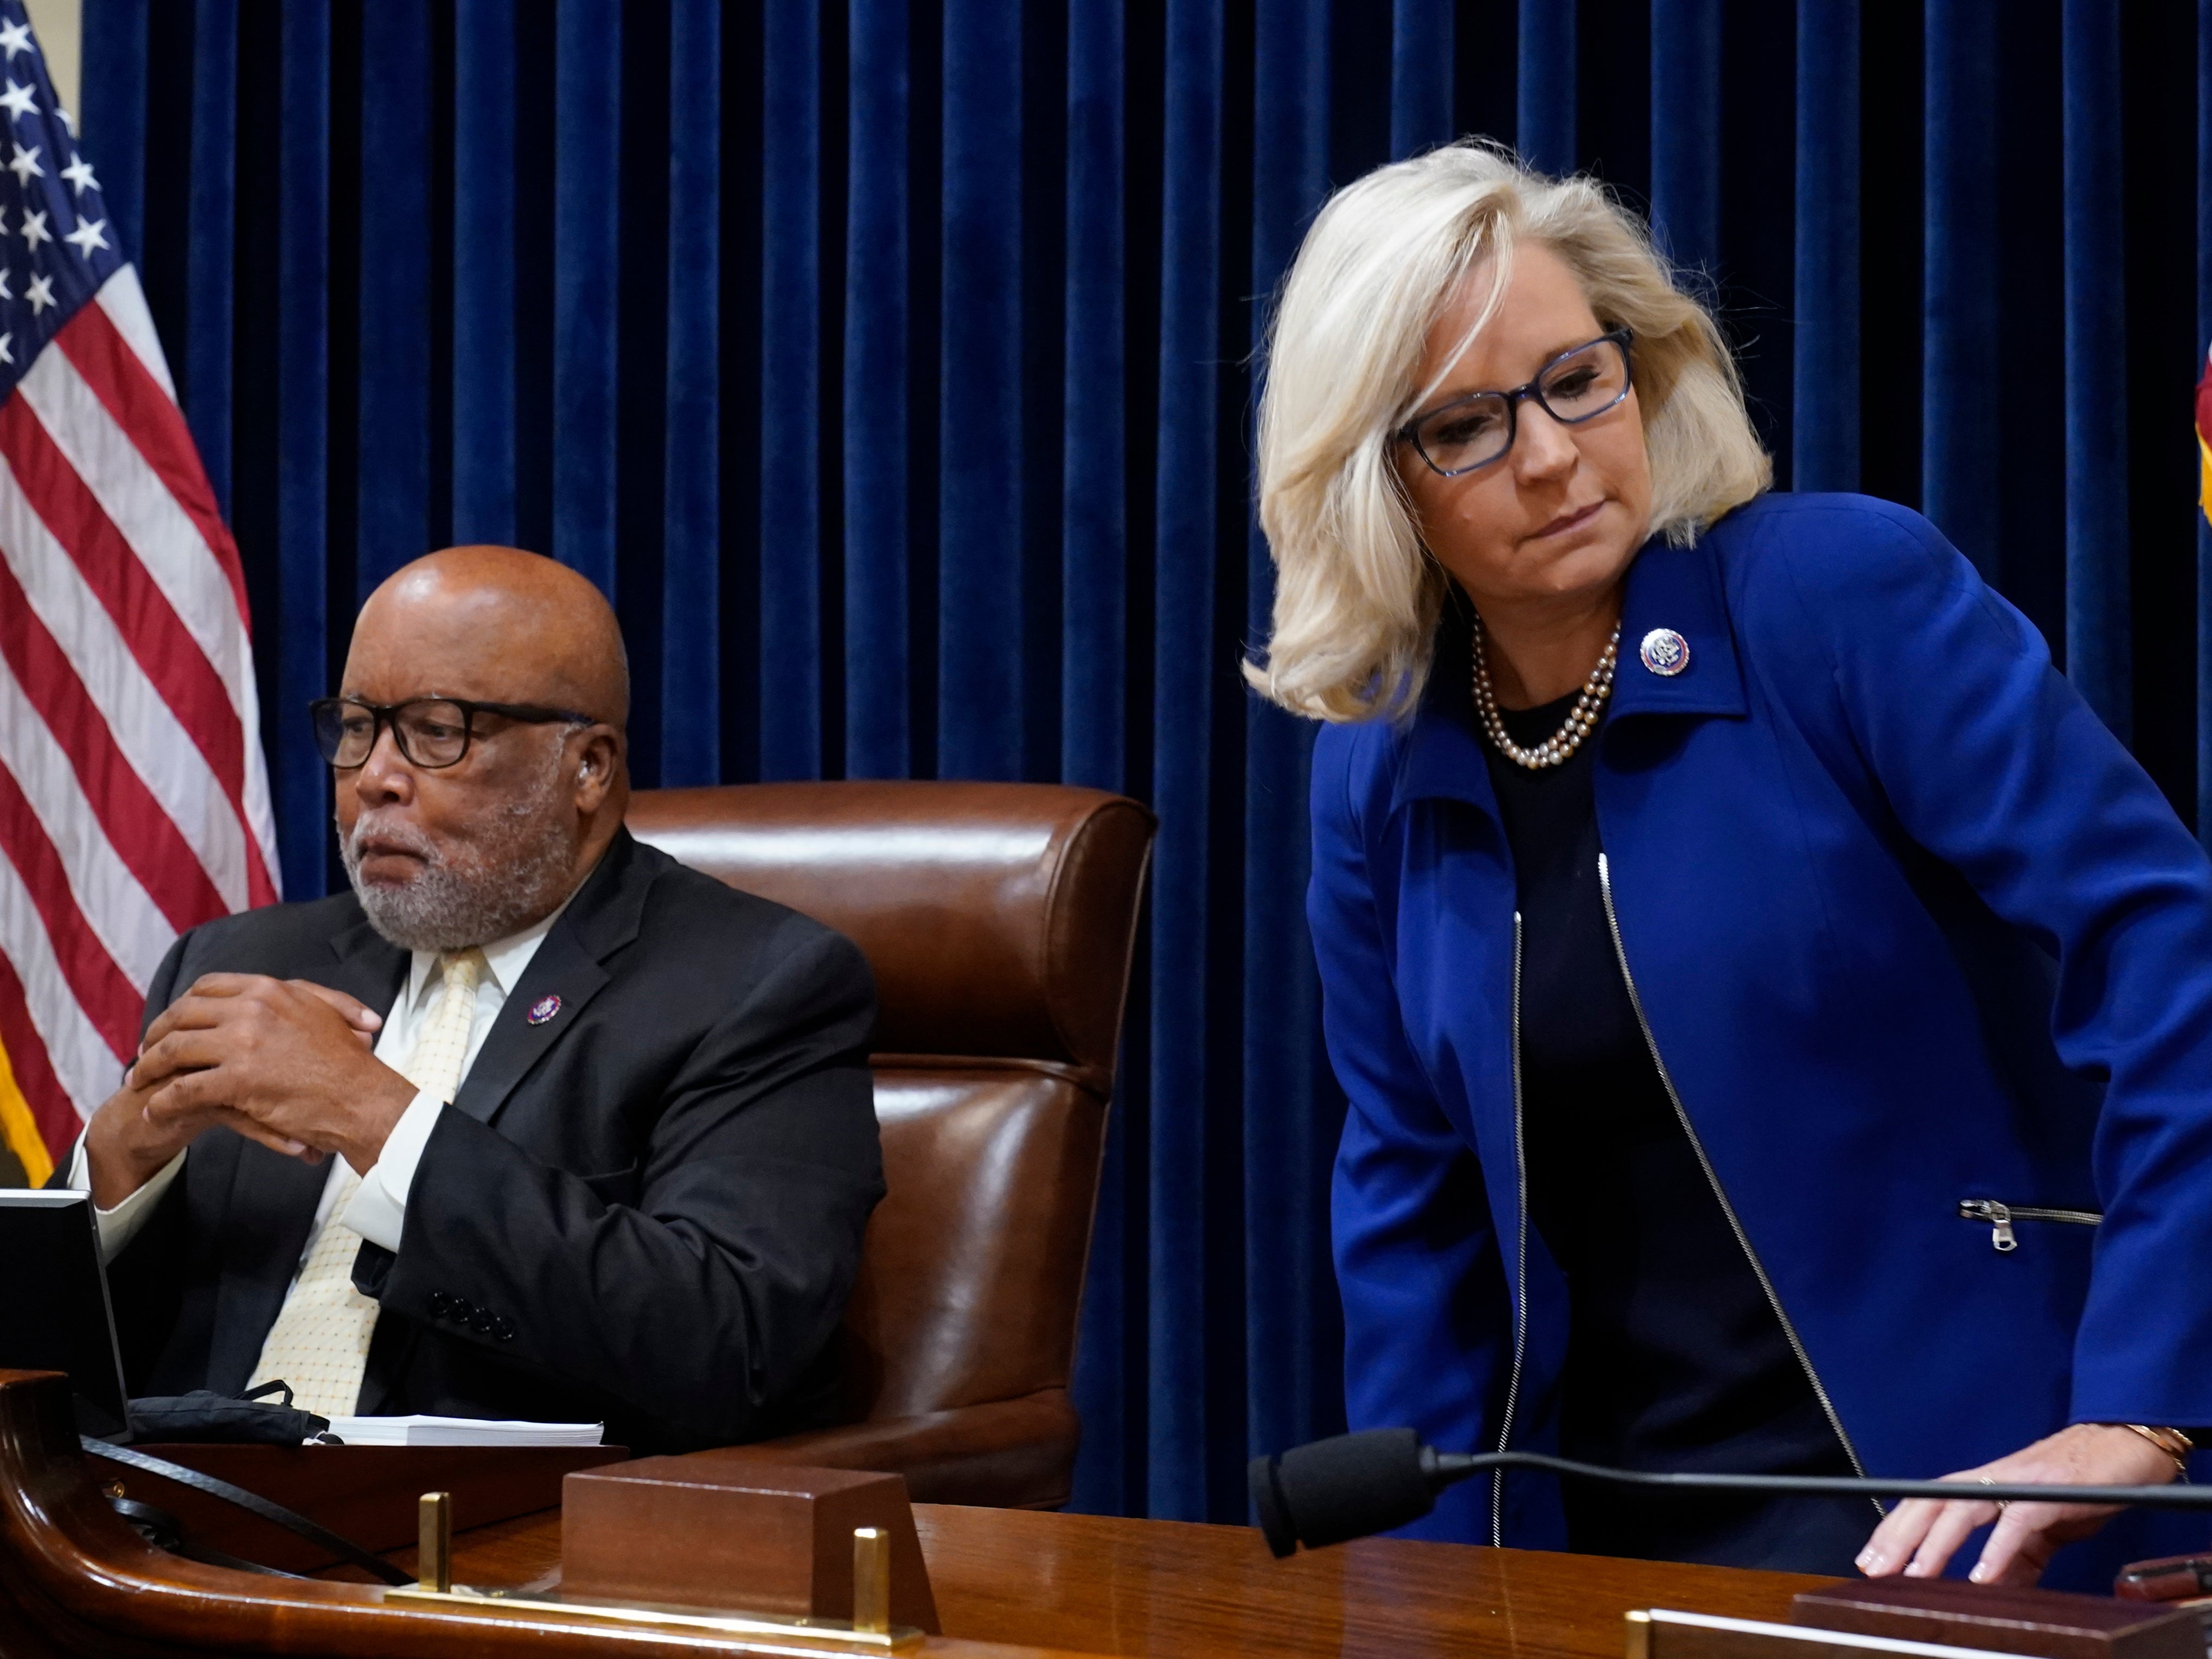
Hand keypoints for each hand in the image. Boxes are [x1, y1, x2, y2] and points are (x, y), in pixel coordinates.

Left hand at [129, 975, 410, 1176]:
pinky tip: (155, 1109)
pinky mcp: (237, 1080)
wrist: (363, 1098)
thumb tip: (297, 990)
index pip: (207, 987)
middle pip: (182, 1014)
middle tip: (143, 1054)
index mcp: (270, 990)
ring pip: (175, 1049)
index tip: (171, 1023)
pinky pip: (183, 1088)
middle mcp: (252, 1009)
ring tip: (139, 1083)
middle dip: (155, 1035)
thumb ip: (306, 996)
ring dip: (149, 1067)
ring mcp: (242, 1043)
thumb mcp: (330, 1013)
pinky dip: (163, 1100)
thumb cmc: (350, 1064)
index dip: (181, 1005)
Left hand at [1856, 1423, 2178, 1584]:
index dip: (1894, 1530)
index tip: (1871, 1559)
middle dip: (1897, 1537)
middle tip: (1873, 1569)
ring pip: (1962, 1510)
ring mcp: (2017, 1483)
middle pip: (1929, 1504)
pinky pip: (2018, 1522)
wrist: (2123, 1446)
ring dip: (1936, 1544)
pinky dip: (1998, 1549)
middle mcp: (1989, 1478)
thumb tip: (1994, 1589)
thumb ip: (2017, 1558)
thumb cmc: (2078, 1484)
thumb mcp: (2040, 1529)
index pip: (1924, 1505)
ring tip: (1916, 1575)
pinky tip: (1982, 1576)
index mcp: (1981, 1486)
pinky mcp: (2050, 1492)